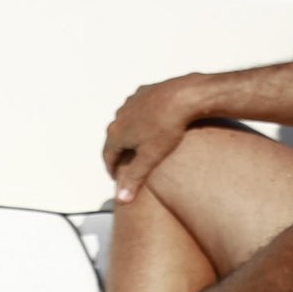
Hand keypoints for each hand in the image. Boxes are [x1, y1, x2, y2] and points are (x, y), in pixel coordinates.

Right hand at [102, 76, 204, 203]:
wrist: (184, 96)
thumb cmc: (167, 126)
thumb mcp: (150, 158)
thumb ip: (134, 178)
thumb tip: (121, 199)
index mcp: (116, 132)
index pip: (108, 156)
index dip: (112, 169)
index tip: (117, 177)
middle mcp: (120, 116)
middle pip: (115, 139)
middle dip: (120, 152)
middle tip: (128, 164)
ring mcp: (131, 102)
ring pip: (126, 123)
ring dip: (130, 134)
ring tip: (142, 145)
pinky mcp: (144, 92)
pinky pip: (138, 110)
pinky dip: (141, 119)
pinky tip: (154, 124)